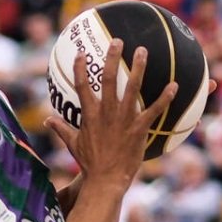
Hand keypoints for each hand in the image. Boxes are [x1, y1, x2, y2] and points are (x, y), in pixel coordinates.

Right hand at [45, 40, 175, 192]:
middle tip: (117, 41)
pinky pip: (154, 110)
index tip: (80, 53)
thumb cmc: (90, 163)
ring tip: (142, 51)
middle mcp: (106, 113)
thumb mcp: (73, 144)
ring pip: (131, 88)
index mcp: (89, 115)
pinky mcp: (139, 129)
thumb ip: (61, 129)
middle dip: (112, 58)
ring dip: (138, 68)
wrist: (106, 180)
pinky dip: (164, 98)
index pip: (81, 86)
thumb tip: (47, 121)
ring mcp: (124, 119)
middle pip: (107, 79)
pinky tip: (174, 86)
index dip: (80, 68)